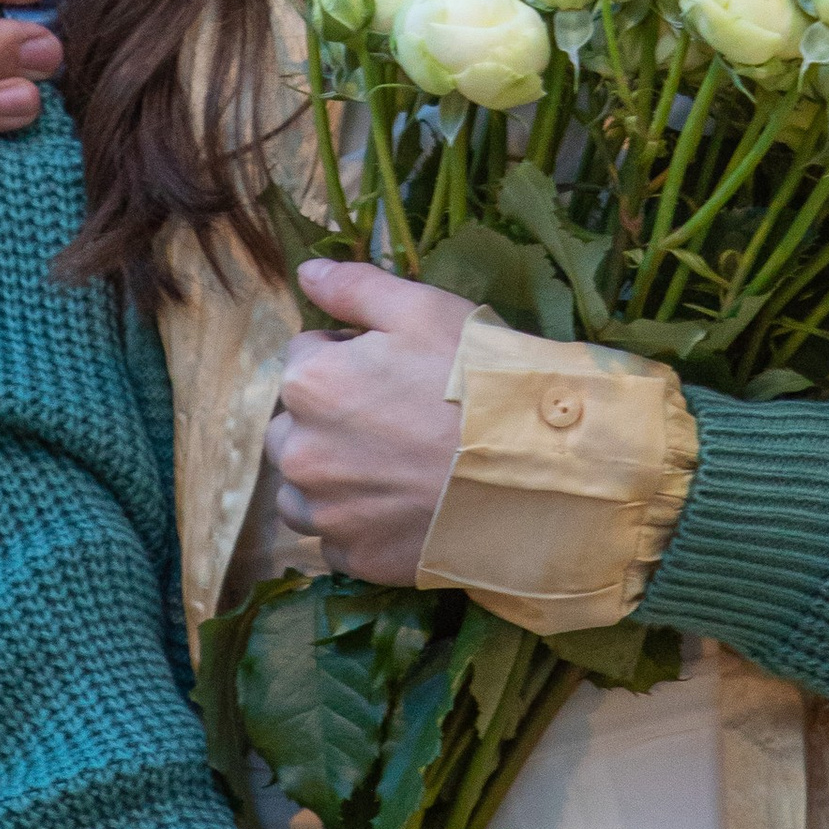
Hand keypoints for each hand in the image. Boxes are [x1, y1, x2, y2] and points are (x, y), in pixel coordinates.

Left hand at [264, 259, 469, 583]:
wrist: (534, 470)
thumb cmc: (477, 378)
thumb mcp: (422, 309)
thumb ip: (353, 287)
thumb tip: (306, 271)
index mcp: (309, 382)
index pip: (304, 355)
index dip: (350, 354)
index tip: (397, 367)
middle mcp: (301, 451)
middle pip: (294, 424)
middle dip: (331, 417)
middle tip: (398, 418)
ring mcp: (326, 511)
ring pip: (303, 487)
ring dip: (332, 474)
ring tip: (394, 466)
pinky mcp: (354, 557)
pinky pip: (336, 537)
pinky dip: (358, 523)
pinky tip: (403, 506)